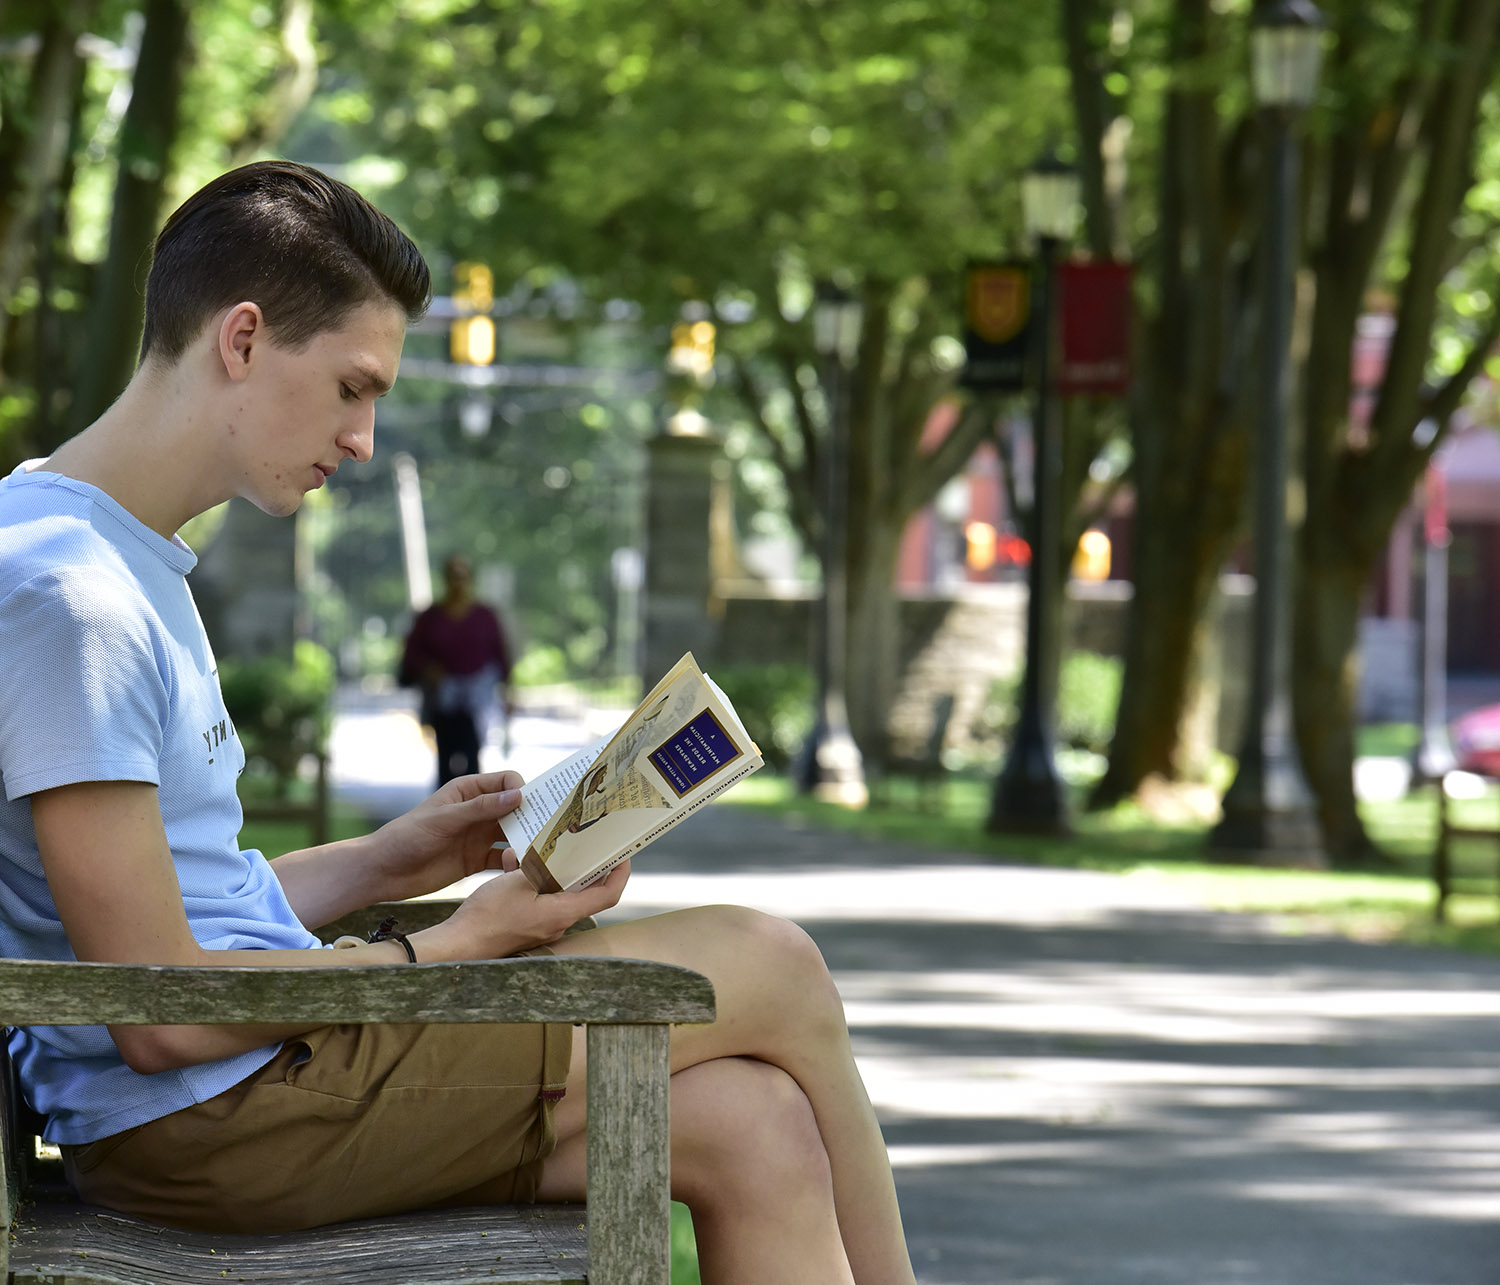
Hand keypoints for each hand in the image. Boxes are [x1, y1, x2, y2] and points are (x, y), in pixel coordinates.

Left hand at [369, 770, 524, 899]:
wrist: (384, 871)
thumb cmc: (407, 836)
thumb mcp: (444, 819)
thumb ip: (481, 808)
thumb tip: (518, 796)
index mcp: (469, 791)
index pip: (507, 782)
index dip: (523, 791)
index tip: (532, 807)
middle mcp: (478, 812)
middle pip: (515, 809)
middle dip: (531, 817)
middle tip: (548, 831)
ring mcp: (479, 836)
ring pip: (513, 835)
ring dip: (524, 842)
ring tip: (533, 853)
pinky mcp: (477, 861)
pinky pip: (503, 859)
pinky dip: (513, 863)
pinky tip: (516, 869)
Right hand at [436, 859, 630, 958]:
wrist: (459, 944)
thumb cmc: (488, 915)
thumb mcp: (517, 881)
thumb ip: (540, 867)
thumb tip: (553, 855)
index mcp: (563, 913)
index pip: (607, 895)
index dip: (619, 873)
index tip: (622, 854)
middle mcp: (558, 923)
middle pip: (584, 891)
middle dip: (584, 864)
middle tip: (585, 841)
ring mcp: (543, 926)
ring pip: (558, 892)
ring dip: (551, 868)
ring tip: (537, 847)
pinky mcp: (527, 925)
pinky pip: (539, 898)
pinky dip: (532, 880)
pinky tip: (512, 862)